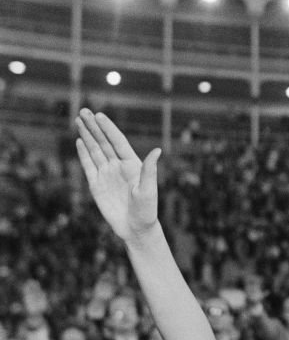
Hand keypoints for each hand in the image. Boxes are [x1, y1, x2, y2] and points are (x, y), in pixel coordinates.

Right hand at [75, 109, 160, 242]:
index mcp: (132, 165)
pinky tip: (79, 141)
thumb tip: (157, 151)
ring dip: (87, 136)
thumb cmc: (147, 210)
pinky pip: (88, 166)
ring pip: (95, 151)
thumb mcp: (149, 190)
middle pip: (104, 142)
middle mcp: (118, 166)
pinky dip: (83, 153)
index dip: (109, 128)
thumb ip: (149, 170)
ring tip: (79, 120)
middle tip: (84, 111)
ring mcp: (107, 174)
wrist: (135, 228)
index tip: (99, 115)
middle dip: (94, 127)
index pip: (118, 142)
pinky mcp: (96, 184)